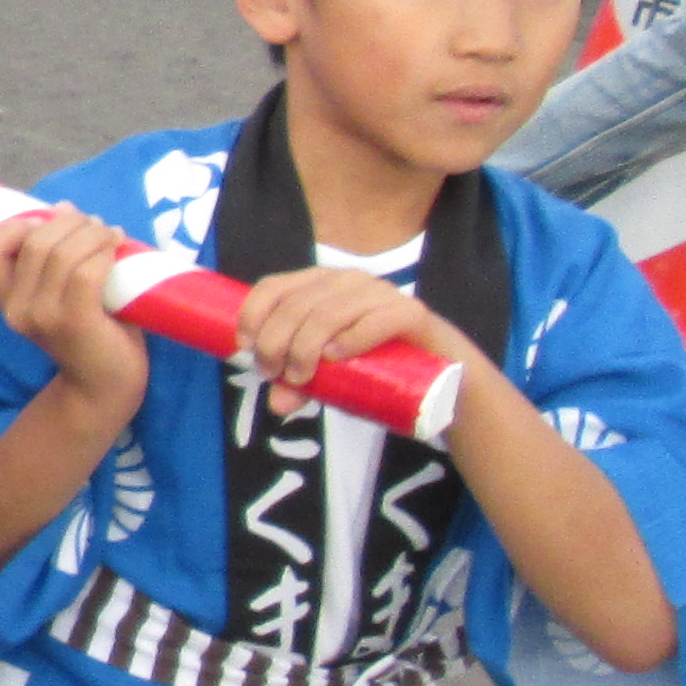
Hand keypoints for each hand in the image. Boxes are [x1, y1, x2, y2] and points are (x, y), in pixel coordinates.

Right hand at [0, 206, 149, 419]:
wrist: (105, 387)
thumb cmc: (90, 333)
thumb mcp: (59, 294)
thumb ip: (55, 258)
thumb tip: (61, 208)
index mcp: (7, 300)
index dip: (16, 224)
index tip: (49, 220)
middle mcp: (17, 309)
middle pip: (34, 242)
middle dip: (69, 221)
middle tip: (94, 223)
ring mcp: (44, 317)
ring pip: (62, 253)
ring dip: (92, 232)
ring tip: (109, 233)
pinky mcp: (75, 322)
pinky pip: (86, 271)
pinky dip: (104, 251)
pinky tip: (117, 247)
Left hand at [230, 265, 467, 420]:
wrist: (440, 371)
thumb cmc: (375, 365)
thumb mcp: (330, 376)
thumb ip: (302, 385)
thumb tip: (276, 404)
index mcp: (320, 285)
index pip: (274, 286)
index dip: (253, 314)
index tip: (245, 348)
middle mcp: (347, 281)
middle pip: (296, 305)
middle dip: (275, 341)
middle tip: (275, 375)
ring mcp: (380, 293)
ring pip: (328, 313)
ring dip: (305, 347)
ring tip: (300, 378)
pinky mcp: (410, 312)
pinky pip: (375, 320)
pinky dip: (351, 339)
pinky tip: (336, 357)